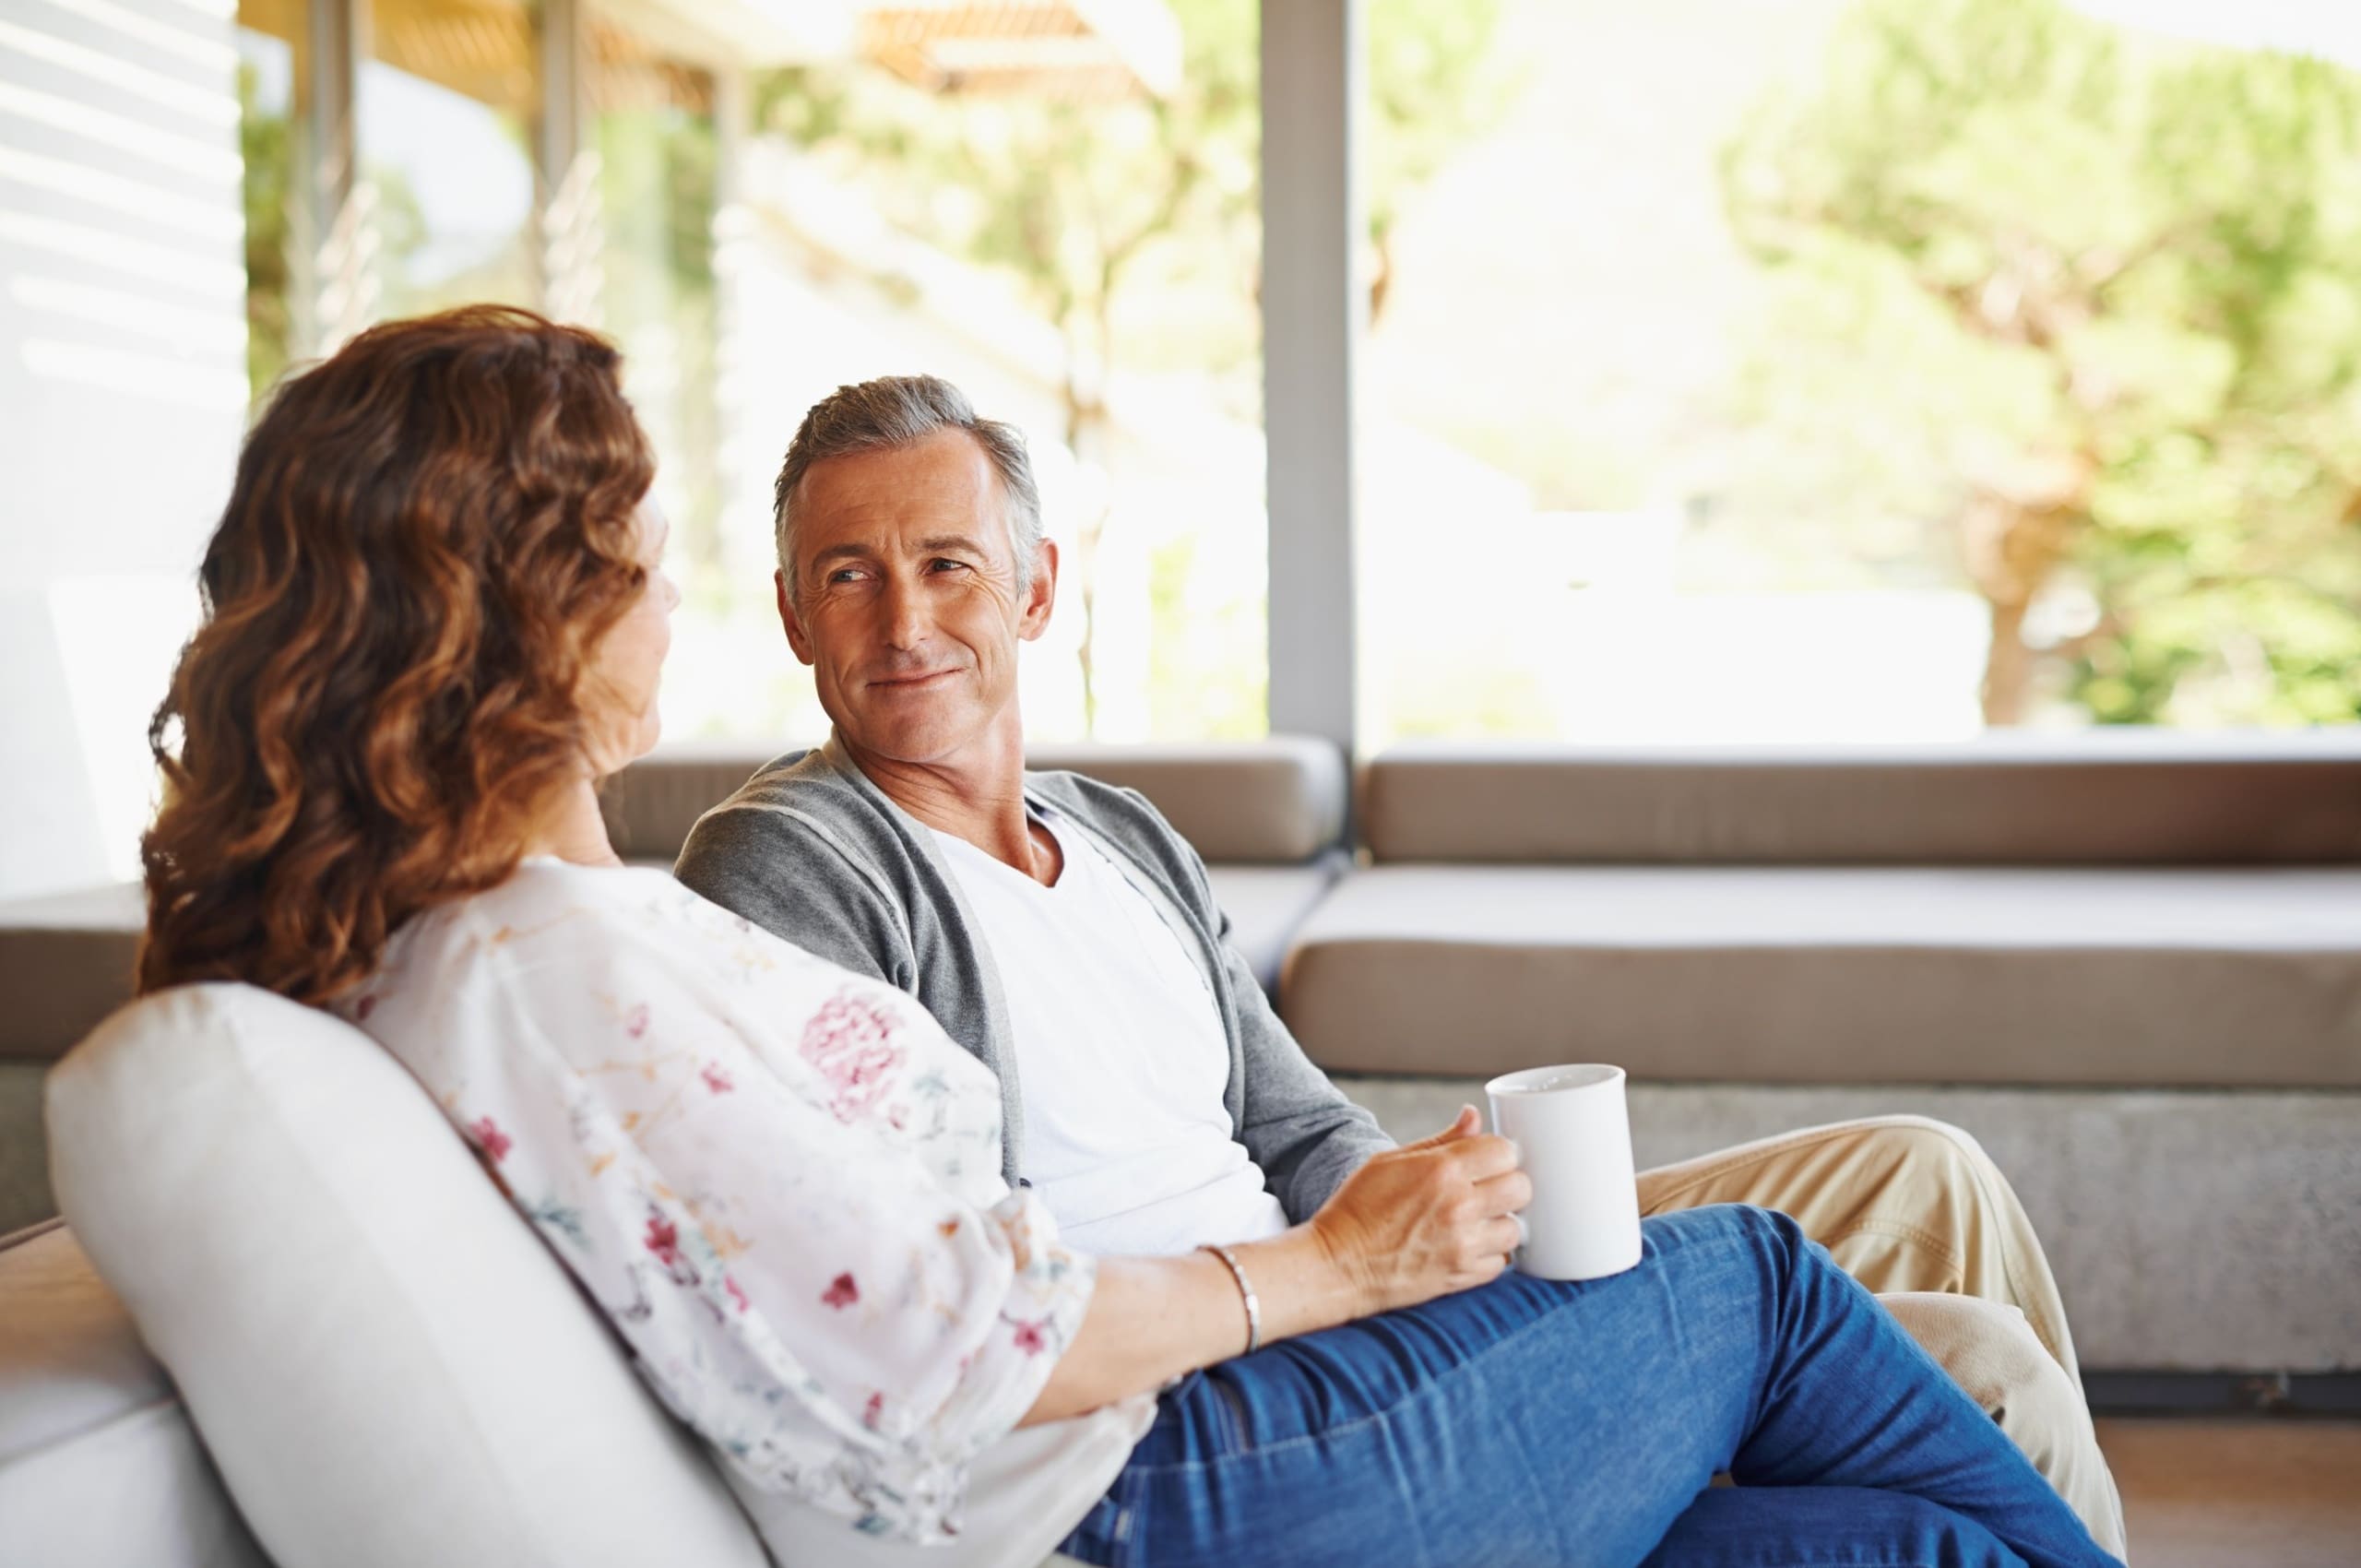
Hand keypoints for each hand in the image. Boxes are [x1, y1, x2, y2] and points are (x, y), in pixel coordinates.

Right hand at [1307, 1106, 1530, 1316]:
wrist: (1339, 1265)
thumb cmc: (1358, 1207)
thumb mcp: (1391, 1160)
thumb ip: (1442, 1139)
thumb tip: (1473, 1115)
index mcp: (1442, 1170)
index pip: (1505, 1150)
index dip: (1499, 1153)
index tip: (1487, 1160)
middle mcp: (1459, 1206)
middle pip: (1521, 1187)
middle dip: (1508, 1184)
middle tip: (1488, 1189)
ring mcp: (1463, 1244)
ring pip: (1516, 1227)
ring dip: (1502, 1221)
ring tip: (1479, 1219)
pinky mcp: (1462, 1276)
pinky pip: (1501, 1262)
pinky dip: (1491, 1253)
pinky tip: (1470, 1244)